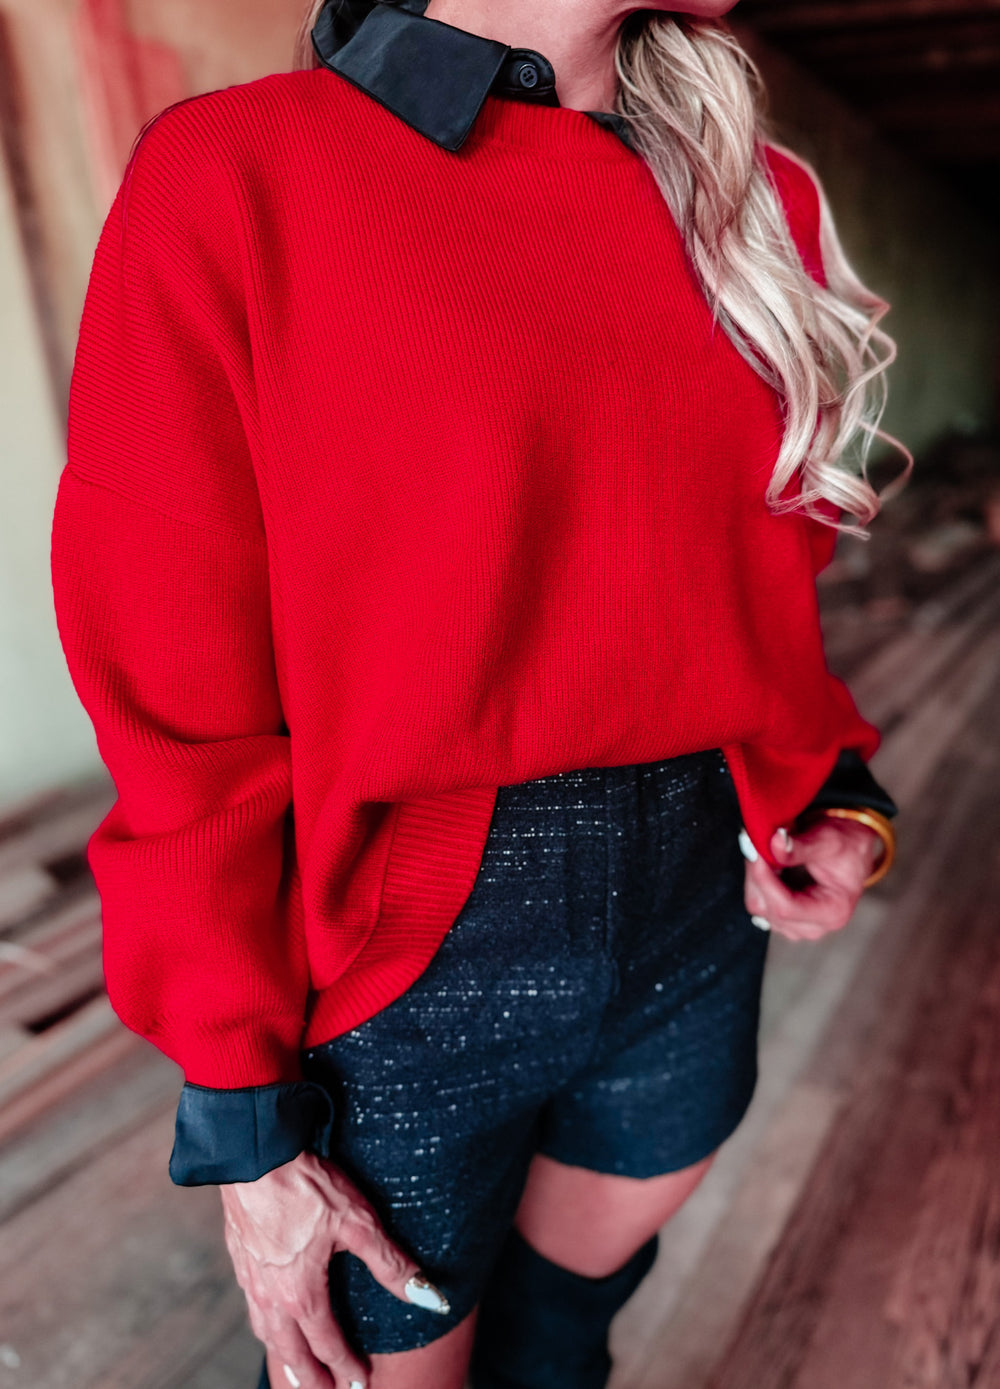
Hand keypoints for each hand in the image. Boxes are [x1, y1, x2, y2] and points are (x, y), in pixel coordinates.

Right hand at [220, 1149, 449, 1388]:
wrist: (255, 1157)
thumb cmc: (307, 1186)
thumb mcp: (359, 1223)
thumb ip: (391, 1264)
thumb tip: (428, 1297)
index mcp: (302, 1295)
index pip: (327, 1344)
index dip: (346, 1366)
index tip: (361, 1382)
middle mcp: (271, 1297)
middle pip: (292, 1353)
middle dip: (311, 1379)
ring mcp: (251, 1280)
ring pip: (266, 1334)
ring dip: (285, 1358)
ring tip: (296, 1370)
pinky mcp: (240, 1259)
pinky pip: (252, 1309)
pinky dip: (265, 1328)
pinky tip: (269, 1319)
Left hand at [742, 816, 880, 941]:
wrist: (851, 849)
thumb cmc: (847, 846)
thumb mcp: (828, 840)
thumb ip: (800, 846)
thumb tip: (774, 844)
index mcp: (833, 912)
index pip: (785, 908)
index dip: (764, 879)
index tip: (755, 852)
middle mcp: (815, 926)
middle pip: (767, 909)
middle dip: (757, 875)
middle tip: (755, 843)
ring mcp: (798, 924)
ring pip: (759, 906)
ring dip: (755, 876)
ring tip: (763, 850)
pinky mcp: (786, 916)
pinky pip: (759, 901)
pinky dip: (757, 880)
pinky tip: (766, 862)